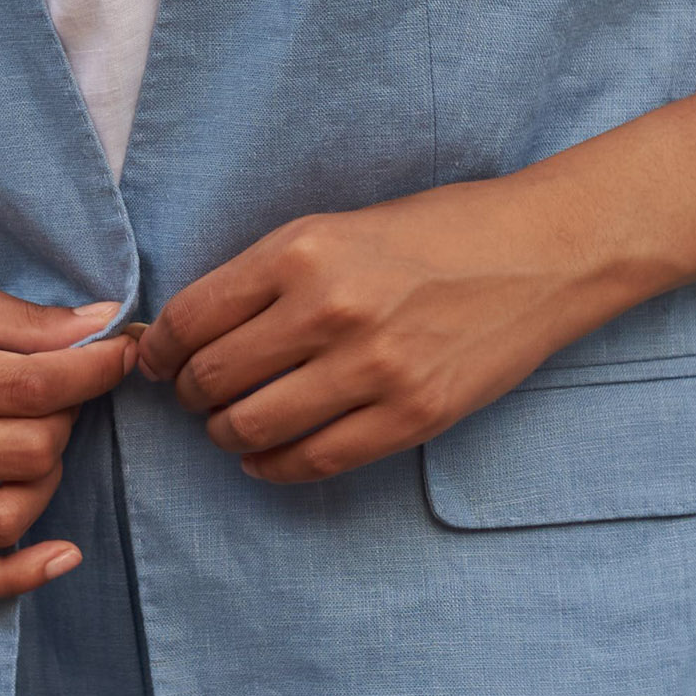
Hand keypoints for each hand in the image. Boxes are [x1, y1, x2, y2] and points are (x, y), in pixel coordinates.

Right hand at [0, 270, 138, 599]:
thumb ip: (19, 318)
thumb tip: (104, 326)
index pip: (32, 386)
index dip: (96, 370)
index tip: (122, 352)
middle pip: (26, 453)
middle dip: (69, 419)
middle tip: (61, 392)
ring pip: (3, 517)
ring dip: (49, 480)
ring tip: (39, 443)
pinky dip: (17, 577)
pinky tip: (61, 553)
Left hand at [137, 181, 602, 482]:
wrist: (538, 250)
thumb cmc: (432, 233)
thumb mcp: (335, 228)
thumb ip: (263, 277)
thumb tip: (185, 332)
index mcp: (301, 252)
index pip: (191, 318)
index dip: (160, 349)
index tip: (157, 360)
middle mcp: (329, 310)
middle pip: (213, 379)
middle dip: (189, 395)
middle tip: (194, 394)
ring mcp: (372, 369)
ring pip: (251, 428)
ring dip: (225, 432)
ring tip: (230, 423)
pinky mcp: (411, 416)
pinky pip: (313, 461)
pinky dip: (273, 466)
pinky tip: (266, 455)